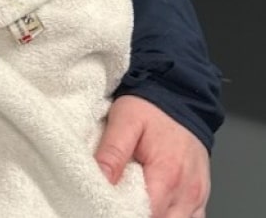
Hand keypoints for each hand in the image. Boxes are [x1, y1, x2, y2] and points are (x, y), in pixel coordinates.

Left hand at [95, 95, 209, 217]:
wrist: (179, 95)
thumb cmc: (150, 108)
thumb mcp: (124, 121)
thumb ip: (112, 152)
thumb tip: (100, 179)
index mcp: (167, 174)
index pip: (145, 214)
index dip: (123, 212)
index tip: (107, 202)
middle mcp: (187, 191)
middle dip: (137, 215)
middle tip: (117, 199)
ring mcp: (197, 195)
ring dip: (155, 215)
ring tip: (134, 200)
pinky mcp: (201, 195)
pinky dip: (172, 216)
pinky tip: (155, 205)